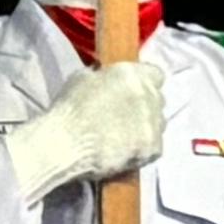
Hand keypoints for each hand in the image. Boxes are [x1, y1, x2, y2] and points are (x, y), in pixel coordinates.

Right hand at [5, 58, 167, 202]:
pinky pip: (153, 145)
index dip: (144, 81)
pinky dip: (141, 147)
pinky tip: (124, 150)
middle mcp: (149, 97)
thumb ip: (106, 78)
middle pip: (156, 98)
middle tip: (124, 114)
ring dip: (144, 126)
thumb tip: (110, 80)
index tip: (133, 88)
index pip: (154, 73)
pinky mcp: (154, 149)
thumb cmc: (68, 110)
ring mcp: (154, 124)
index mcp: (132, 75)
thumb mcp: (83, 79)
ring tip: (122, 135)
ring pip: (157, 122)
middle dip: (143, 104)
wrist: (65, 146)